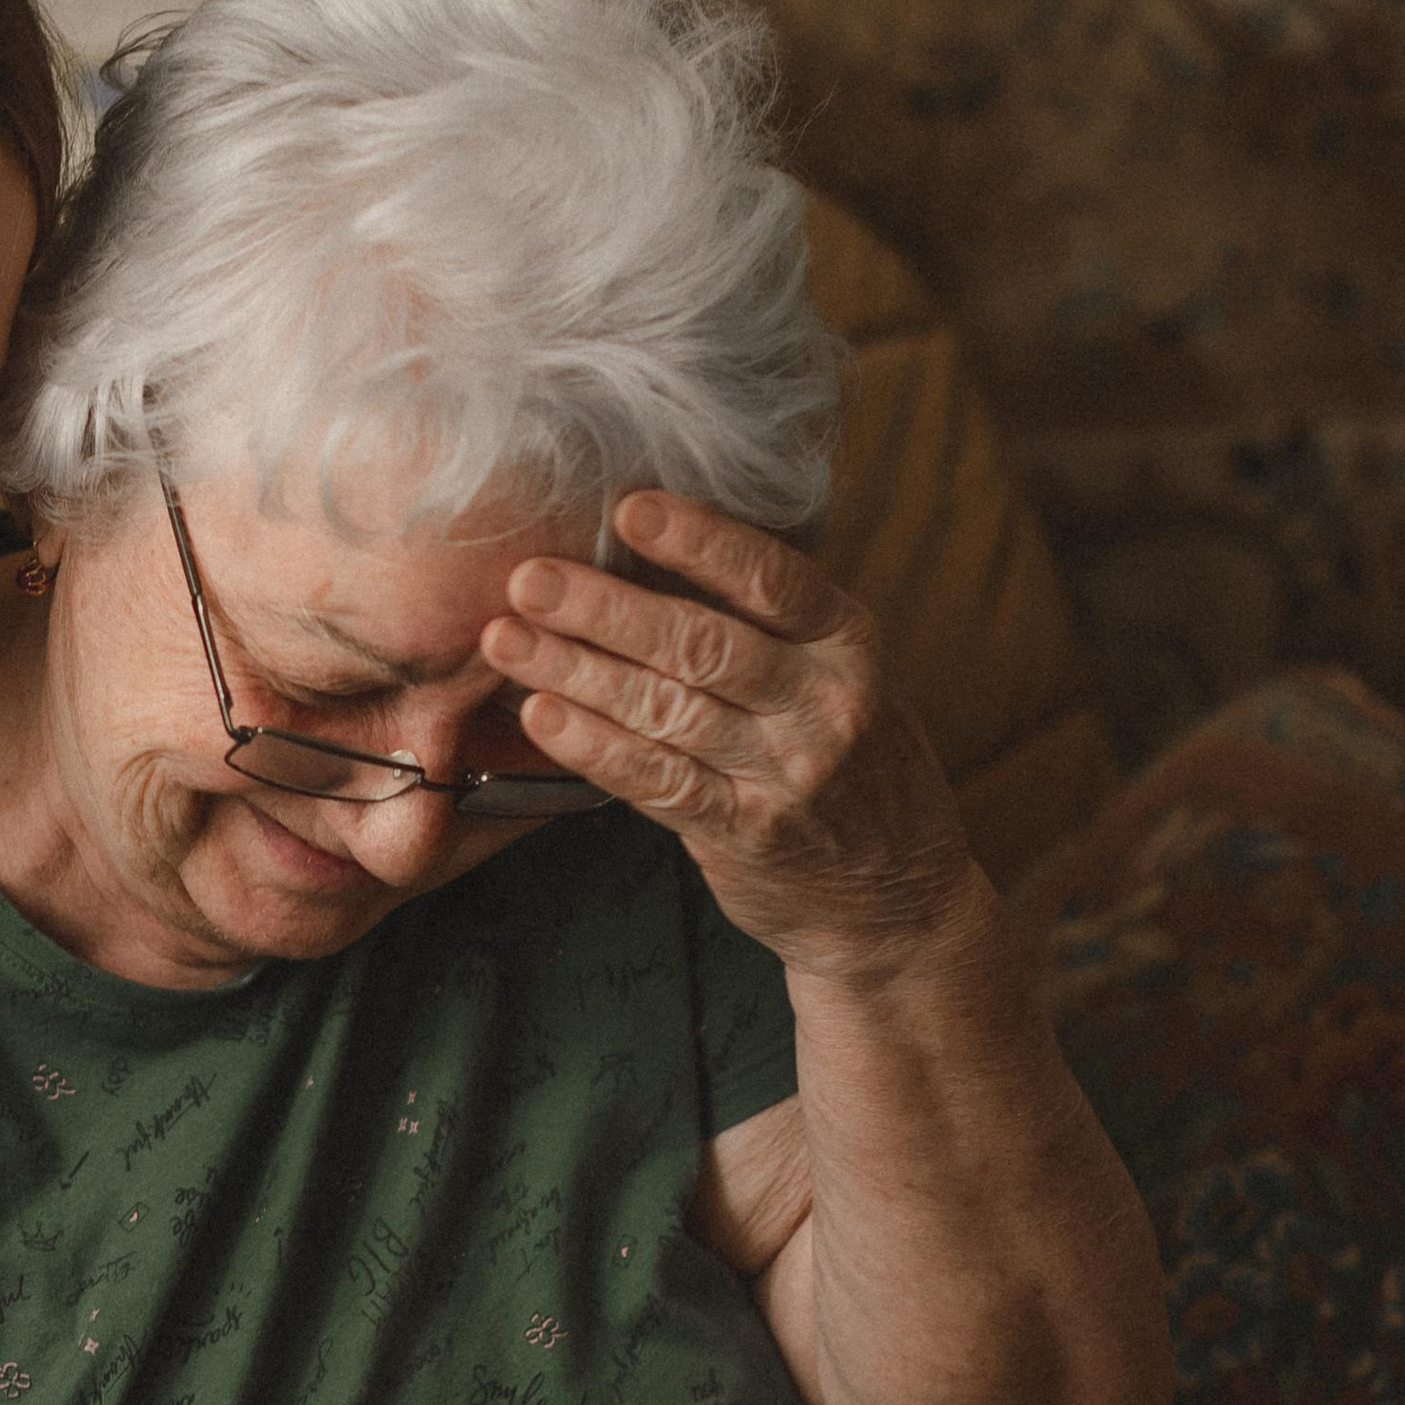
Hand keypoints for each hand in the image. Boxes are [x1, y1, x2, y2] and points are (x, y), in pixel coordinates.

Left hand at [484, 490, 980, 980]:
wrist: (899, 896)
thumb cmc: (851, 764)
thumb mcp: (841, 677)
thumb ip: (769, 626)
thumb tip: (647, 548)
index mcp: (849, 643)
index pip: (773, 579)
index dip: (700, 541)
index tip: (629, 508)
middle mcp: (826, 703)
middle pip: (703, 644)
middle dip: (605, 608)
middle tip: (528, 578)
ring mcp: (789, 773)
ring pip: (667, 709)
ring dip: (576, 671)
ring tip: (506, 640)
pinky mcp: (747, 833)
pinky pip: (657, 779)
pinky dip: (593, 745)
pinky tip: (542, 715)